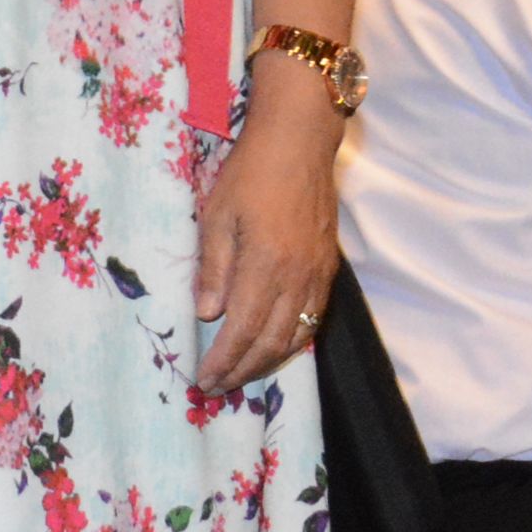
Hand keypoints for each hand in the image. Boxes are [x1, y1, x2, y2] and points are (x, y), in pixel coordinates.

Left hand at [193, 106, 341, 392]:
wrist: (299, 144)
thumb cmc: (250, 174)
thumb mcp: (217, 215)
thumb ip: (214, 267)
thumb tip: (207, 315)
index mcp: (266, 265)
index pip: (243, 329)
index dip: (224, 360)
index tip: (204, 379)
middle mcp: (298, 277)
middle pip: (272, 342)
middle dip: (243, 371)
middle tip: (217, 387)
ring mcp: (318, 275)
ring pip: (296, 336)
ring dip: (268, 363)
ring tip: (241, 376)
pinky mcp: (328, 268)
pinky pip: (313, 318)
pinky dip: (293, 341)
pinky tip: (275, 348)